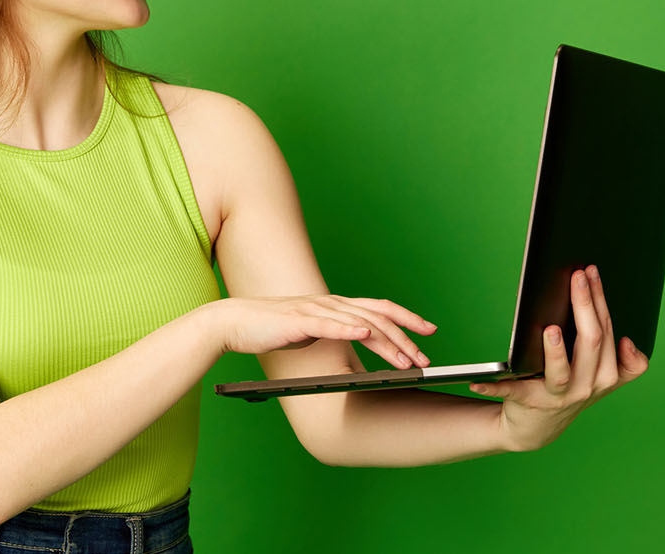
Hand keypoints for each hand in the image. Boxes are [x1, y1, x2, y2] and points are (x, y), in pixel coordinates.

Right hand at [211, 294, 437, 370]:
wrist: (234, 322)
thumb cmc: (271, 329)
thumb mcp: (312, 331)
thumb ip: (336, 331)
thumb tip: (360, 340)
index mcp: (336, 306)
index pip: (380, 308)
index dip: (407, 317)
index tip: (430, 331)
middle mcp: (330, 303)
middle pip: (378, 317)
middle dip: (406, 338)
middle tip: (425, 360)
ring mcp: (315, 310)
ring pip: (360, 323)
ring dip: (386, 343)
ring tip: (405, 361)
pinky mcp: (298, 321)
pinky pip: (328, 324)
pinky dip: (348, 329)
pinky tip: (364, 335)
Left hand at [470, 264, 650, 451]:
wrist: (537, 428)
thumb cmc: (569, 389)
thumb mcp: (599, 377)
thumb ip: (622, 362)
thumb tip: (627, 339)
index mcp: (607, 375)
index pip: (608, 331)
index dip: (601, 301)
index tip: (590, 272)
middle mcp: (588, 386)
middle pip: (591, 343)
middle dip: (585, 305)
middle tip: (576, 277)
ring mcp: (559, 397)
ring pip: (562, 373)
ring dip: (556, 352)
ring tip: (550, 330)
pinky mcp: (528, 403)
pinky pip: (511, 393)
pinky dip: (494, 387)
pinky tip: (477, 381)